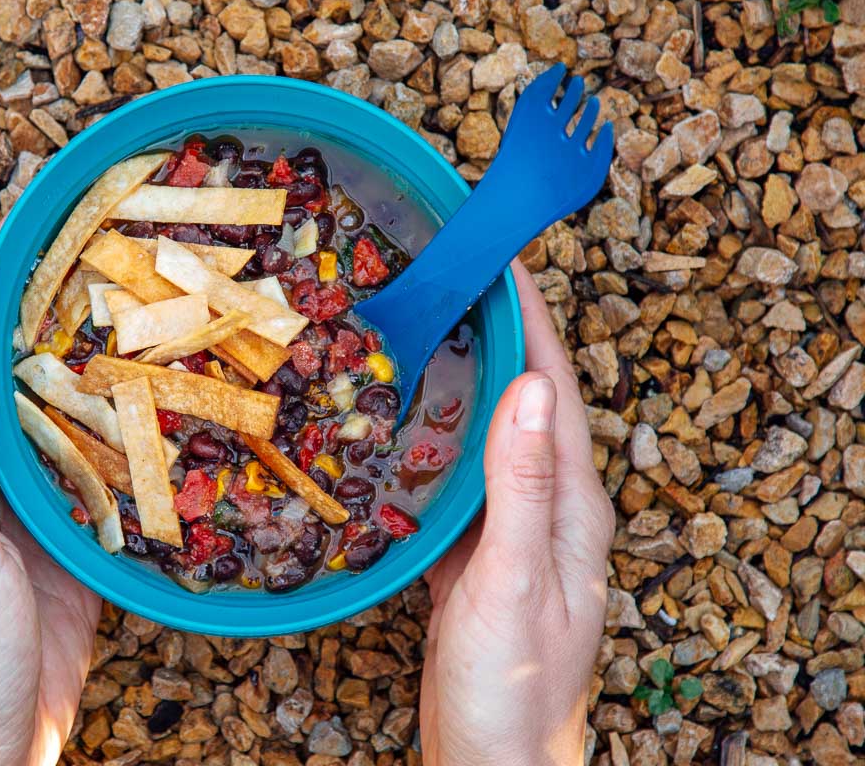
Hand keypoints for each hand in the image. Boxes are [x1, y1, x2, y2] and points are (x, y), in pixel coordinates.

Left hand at [0, 233, 100, 765]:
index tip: (16, 231)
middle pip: (2, 371)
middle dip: (34, 308)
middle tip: (90, 257)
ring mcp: (23, 508)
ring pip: (52, 414)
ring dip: (80, 361)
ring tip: (131, 312)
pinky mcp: (66, 539)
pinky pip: (91, 468)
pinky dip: (117, 430)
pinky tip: (156, 409)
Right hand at [420, 260, 614, 765]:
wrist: (493, 763)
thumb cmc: (511, 684)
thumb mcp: (511, 579)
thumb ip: (518, 487)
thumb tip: (525, 387)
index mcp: (570, 506)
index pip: (555, 391)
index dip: (534, 321)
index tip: (504, 260)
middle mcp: (549, 510)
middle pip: (528, 404)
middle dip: (501, 337)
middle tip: (456, 281)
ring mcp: (513, 535)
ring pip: (491, 438)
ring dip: (468, 382)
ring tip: (428, 333)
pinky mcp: (476, 560)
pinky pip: (460, 482)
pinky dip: (437, 442)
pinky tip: (406, 429)